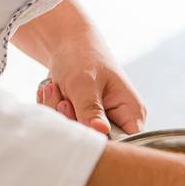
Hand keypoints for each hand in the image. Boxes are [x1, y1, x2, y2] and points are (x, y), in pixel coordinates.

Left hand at [15, 0, 145, 134]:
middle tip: (64, 99)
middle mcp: (119, 120)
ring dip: (59, 113)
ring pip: (78, 133)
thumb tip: (101, 132)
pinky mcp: (82, 118)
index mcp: (132, 112)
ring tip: (56, 89)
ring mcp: (100, 120)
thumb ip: (91, 110)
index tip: (83, 126)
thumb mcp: (85, 84)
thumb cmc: (82, 56)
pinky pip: (66, 126)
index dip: (106, 142)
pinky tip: (53, 92)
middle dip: (74, 122)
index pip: (128, 143)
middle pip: (98, 140)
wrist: (65, 42)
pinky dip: (53, 111)